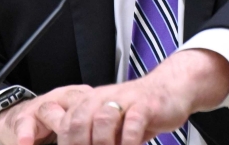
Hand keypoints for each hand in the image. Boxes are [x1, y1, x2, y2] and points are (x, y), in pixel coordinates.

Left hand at [0, 49, 228, 144]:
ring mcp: (124, 101)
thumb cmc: (136, 110)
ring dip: (104, 143)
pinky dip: (127, 140)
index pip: (63, 124)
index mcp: (88, 103)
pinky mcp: (145, 105)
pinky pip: (131, 123)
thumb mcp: (106, 122)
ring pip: (101, 121)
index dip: (58, 141)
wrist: (171, 89)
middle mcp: (102, 99)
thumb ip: (84, 134)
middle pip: (76, 122)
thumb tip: (65, 140)